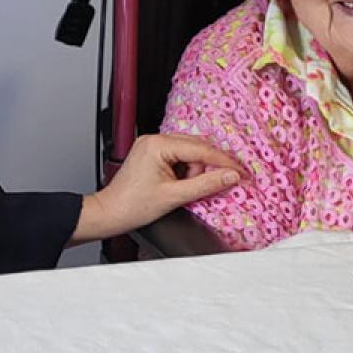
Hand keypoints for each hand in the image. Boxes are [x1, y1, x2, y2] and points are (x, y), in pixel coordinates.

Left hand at [69, 133, 243, 244]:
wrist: (111, 212)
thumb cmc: (133, 205)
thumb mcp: (175, 196)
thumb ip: (206, 185)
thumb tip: (230, 177)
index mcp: (157, 144)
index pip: (200, 149)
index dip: (224, 162)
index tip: (241, 172)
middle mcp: (154, 139)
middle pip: (196, 147)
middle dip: (208, 167)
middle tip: (224, 182)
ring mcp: (151, 145)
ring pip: (189, 152)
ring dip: (196, 170)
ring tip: (186, 189)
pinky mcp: (151, 154)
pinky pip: (178, 157)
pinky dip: (186, 170)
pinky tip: (181, 185)